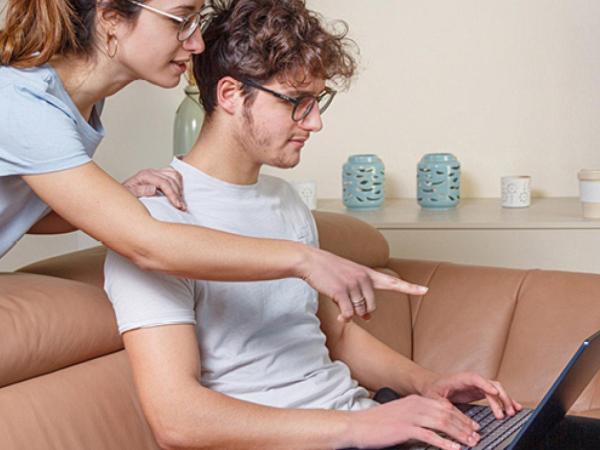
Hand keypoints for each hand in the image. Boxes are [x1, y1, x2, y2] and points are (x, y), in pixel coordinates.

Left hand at [123, 167, 185, 210]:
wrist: (122, 195)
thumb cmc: (126, 196)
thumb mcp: (129, 195)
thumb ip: (140, 191)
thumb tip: (153, 188)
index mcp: (144, 176)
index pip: (164, 182)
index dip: (172, 194)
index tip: (177, 205)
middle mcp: (151, 172)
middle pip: (171, 179)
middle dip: (178, 194)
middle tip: (182, 207)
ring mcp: (156, 172)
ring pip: (174, 175)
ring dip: (180, 188)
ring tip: (181, 201)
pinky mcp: (159, 174)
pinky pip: (173, 174)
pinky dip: (179, 182)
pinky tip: (179, 192)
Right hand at [300, 247, 427, 321]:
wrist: (310, 261)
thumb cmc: (329, 270)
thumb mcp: (349, 278)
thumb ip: (362, 294)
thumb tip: (367, 317)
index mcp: (368, 273)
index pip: (394, 282)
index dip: (411, 288)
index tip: (425, 290)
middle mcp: (364, 277)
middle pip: (372, 307)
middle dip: (363, 311)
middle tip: (351, 307)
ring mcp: (353, 284)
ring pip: (360, 311)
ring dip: (351, 313)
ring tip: (341, 306)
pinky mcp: (341, 291)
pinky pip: (349, 313)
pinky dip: (345, 318)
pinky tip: (340, 317)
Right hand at [348, 395, 480, 449]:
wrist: (357, 425)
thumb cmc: (377, 423)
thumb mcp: (400, 414)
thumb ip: (416, 416)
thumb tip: (433, 426)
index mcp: (415, 400)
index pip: (444, 405)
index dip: (461, 416)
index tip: (472, 426)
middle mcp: (415, 405)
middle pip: (447, 413)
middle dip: (465, 425)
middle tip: (476, 436)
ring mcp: (410, 416)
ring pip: (442, 423)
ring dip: (459, 434)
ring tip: (470, 443)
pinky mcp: (405, 429)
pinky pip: (429, 435)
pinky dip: (444, 443)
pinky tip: (454, 449)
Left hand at [420, 372, 522, 418]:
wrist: (431, 385)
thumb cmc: (432, 389)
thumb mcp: (434, 397)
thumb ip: (444, 403)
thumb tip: (452, 411)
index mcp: (460, 378)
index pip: (475, 378)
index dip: (485, 384)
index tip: (494, 393)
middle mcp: (472, 380)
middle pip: (490, 384)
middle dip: (501, 397)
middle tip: (505, 412)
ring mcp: (478, 385)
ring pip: (496, 390)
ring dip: (505, 400)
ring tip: (511, 413)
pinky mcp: (480, 392)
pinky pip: (496, 395)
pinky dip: (505, 401)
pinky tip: (514, 407)